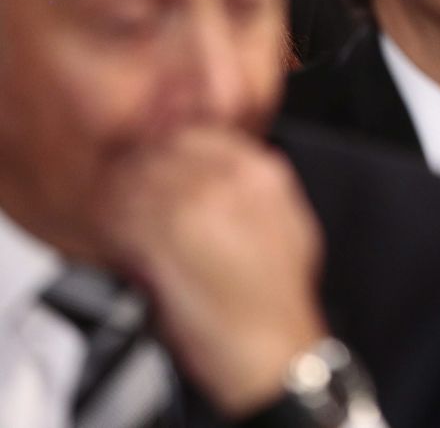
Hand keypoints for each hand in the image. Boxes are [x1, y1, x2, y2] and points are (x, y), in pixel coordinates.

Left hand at [94, 127, 328, 416]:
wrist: (270, 345)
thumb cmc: (277, 300)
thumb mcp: (289, 229)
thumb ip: (259, 193)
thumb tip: (229, 180)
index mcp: (262, 173)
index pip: (200, 135)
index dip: (172, 151)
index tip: (158, 164)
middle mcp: (227, 180)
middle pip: (162, 150)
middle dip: (142, 169)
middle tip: (131, 190)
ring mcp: (192, 205)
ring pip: (136, 178)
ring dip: (121, 195)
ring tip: (118, 215)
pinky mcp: (161, 237)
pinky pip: (120, 214)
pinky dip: (110, 223)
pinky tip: (114, 237)